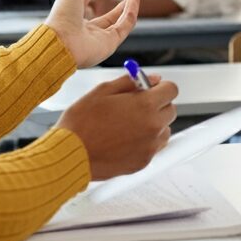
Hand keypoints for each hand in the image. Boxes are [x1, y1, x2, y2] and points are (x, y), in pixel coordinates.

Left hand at [45, 0, 139, 68]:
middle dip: (117, 8)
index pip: (82, 10)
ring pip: (117, 23)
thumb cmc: (62, 17)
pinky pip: (123, 28)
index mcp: (73, 21)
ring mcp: (99, 39)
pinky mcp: (110, 44)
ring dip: (128, 9)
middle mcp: (86, 32)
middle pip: (106, 19)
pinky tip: (134, 2)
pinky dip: (130, 15)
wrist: (61, 42)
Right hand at [56, 74, 177, 179]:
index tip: (150, 89)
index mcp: (145, 105)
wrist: (68, 155)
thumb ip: (131, 82)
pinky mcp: (143, 162)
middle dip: (157, 105)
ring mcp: (149, 146)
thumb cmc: (81, 123)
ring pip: (164, 130)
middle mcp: (153, 126)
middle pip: (170, 110)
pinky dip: (145, 142)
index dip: (160, 87)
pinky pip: (153, 147)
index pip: (171, 89)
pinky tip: (124, 140)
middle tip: (136, 107)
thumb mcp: (102, 91)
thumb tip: (153, 79)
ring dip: (153, 125)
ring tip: (128, 126)